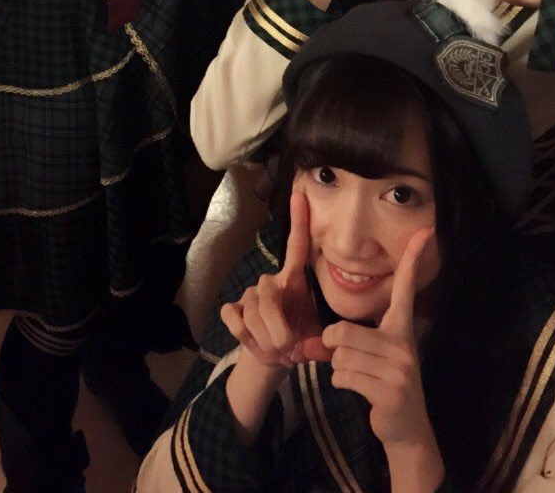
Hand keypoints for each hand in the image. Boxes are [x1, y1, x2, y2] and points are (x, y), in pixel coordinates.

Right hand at [220, 191, 331, 370]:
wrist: (275, 359)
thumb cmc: (300, 341)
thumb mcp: (318, 341)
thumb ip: (322, 342)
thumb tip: (315, 346)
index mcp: (294, 281)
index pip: (296, 246)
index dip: (299, 221)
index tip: (300, 195)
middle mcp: (271, 281)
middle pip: (269, 299)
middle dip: (279, 332)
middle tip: (289, 349)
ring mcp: (249, 294)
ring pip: (253, 315)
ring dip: (266, 341)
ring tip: (276, 350)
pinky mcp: (233, 309)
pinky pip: (235, 320)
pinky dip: (246, 337)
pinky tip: (253, 341)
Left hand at [322, 227, 439, 454]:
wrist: (406, 431)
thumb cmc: (382, 384)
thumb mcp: (367, 357)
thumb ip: (339, 344)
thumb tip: (305, 345)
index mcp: (401, 328)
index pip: (405, 288)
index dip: (412, 259)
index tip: (424, 231)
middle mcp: (403, 343)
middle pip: (341, 331)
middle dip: (333, 348)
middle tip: (347, 361)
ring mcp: (399, 368)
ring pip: (339, 355)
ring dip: (338, 369)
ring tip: (360, 378)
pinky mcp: (390, 390)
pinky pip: (343, 376)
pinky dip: (341, 384)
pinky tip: (361, 391)